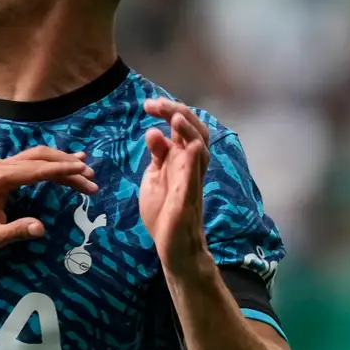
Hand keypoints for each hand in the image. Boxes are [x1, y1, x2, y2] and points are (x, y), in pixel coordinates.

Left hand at [0, 146, 97, 252]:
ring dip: (61, 161)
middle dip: (67, 166)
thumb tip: (40, 228)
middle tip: (90, 177)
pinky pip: (30, 160)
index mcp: (0, 179)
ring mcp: (0, 165)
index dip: (62, 170)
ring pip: (36, 156)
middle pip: (41, 159)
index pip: (37, 170)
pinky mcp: (2, 168)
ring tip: (85, 167)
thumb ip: (15, 232)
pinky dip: (49, 162)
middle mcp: (0, 166)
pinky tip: (65, 162)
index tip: (84, 170)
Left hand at [140, 98, 211, 276]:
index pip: (181, 128)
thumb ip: (157, 156)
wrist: (172, 245)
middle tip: (155, 104)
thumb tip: (154, 132)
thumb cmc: (164, 211)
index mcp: (181, 160)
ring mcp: (192, 182)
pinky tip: (192, 147)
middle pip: (195, 132)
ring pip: (201, 150)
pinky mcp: (188, 200)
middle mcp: (191, 167)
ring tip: (175, 117)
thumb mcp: (154, 178)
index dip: (169, 112)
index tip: (149, 104)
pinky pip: (196, 179)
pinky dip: (195, 162)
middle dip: (178, 114)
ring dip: (190, 132)